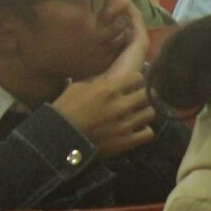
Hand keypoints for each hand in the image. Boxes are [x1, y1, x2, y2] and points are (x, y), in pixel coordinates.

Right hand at [51, 1, 156, 158]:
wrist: (59, 140)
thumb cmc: (67, 109)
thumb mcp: (82, 85)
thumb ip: (106, 77)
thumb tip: (125, 68)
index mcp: (109, 87)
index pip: (140, 75)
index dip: (137, 77)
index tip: (136, 77)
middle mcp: (121, 104)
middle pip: (148, 94)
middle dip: (141, 95)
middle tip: (130, 98)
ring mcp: (126, 124)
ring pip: (151, 112)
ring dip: (143, 112)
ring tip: (128, 113)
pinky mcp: (128, 141)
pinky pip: (148, 132)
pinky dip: (141, 130)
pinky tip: (130, 128)